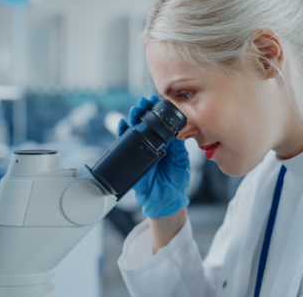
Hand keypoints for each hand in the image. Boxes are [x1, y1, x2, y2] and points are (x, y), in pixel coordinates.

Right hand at [117, 96, 190, 217]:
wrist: (164, 201)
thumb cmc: (175, 182)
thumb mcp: (180, 161)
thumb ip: (177, 147)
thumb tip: (174, 130)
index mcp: (166, 142)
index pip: (160, 122)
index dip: (157, 110)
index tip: (157, 101)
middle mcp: (152, 143)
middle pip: (144, 121)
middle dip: (143, 109)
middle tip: (144, 102)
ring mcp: (141, 149)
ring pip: (134, 128)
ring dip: (133, 116)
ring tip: (135, 109)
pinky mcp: (132, 157)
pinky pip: (124, 142)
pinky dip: (122, 132)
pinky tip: (122, 123)